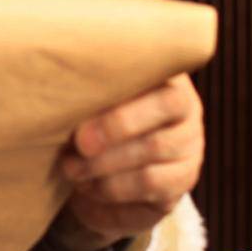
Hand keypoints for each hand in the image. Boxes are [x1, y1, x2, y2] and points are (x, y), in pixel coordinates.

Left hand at [57, 74, 203, 250]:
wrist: (98, 180)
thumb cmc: (86, 126)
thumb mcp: (84, 104)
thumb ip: (84, 93)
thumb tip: (62, 92)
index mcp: (160, 73)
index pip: (159, 64)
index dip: (123, 79)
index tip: (81, 100)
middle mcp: (184, 104)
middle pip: (167, 104)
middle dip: (117, 123)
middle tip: (80, 142)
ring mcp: (189, 142)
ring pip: (156, 146)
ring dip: (107, 161)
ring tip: (72, 168)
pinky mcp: (184, 177)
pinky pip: (153, 182)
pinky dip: (114, 186)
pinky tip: (88, 185)